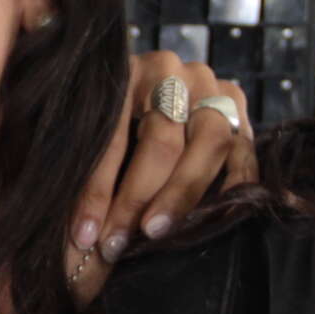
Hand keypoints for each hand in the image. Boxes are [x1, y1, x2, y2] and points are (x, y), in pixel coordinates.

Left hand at [66, 52, 256, 294]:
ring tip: (155, 233)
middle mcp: (172, 71)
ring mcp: (211, 87)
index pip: (110, 132)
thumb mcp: (80, 125)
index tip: (83, 235)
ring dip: (181, 194)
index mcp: (124, 69)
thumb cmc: (100, 119)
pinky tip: (216, 218)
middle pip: (162, 139)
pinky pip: (245, 148)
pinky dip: (236, 183)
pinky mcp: (240, 108)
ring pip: (209, 141)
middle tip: (115, 243)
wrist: (149, 85)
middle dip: (136, 198)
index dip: (96, 189)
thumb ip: (72, 158)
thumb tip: (69, 226)